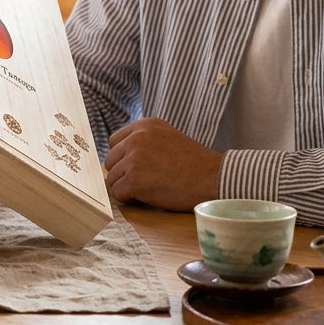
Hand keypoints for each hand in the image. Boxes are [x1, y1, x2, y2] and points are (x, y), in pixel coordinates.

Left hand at [104, 117, 221, 210]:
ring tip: (146, 190)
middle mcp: (136, 138)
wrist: (213, 179)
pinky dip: (128, 199)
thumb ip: (145, 140)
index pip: (114, 141)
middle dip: (122, 173)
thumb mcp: (168, 137)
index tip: (134, 167)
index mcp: (144, 126)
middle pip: (110, 160)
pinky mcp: (134, 179)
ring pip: (112, 178)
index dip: (121, 157)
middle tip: (141, 182)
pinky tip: (145, 198)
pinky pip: (118, 193)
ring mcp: (134, 159)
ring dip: (126, 187)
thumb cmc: (195, 164)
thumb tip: (120, 155)